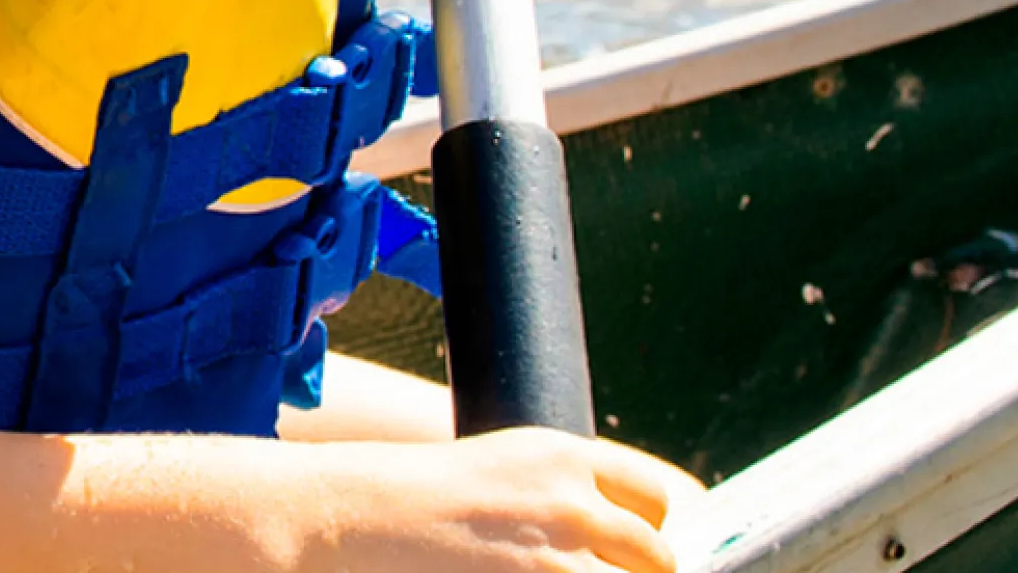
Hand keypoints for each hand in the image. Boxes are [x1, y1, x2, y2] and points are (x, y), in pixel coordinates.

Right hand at [303, 428, 700, 571]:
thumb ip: (567, 492)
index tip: (633, 547)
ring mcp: (560, 561)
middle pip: (658, 556)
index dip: (650, 527)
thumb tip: (633, 539)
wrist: (359, 517)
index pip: (657, 496)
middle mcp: (573, 504)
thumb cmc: (422, 497)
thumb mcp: (506, 468)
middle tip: (593, 572)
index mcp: (565, 456)